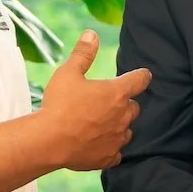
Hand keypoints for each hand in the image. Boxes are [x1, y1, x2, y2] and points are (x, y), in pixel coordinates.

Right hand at [37, 31, 152, 171]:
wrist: (49, 141)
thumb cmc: (59, 104)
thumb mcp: (68, 73)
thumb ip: (83, 54)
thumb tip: (91, 34)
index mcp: (116, 92)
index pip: (139, 80)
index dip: (142, 76)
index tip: (143, 75)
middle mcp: (122, 116)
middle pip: (134, 107)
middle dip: (125, 104)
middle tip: (109, 102)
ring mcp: (117, 138)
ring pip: (127, 131)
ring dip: (119, 126)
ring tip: (102, 124)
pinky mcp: (108, 157)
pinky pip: (116, 153)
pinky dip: (110, 148)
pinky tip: (98, 145)